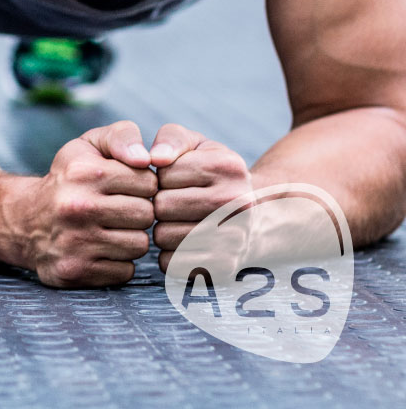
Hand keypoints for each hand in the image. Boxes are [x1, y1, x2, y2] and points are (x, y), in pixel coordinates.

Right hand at [22, 119, 155, 287]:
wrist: (23, 218)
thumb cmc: (68, 178)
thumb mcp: (88, 145)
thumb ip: (123, 136)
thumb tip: (146, 158)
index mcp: (84, 172)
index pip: (148, 182)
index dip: (142, 184)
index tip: (126, 186)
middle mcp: (79, 207)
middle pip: (146, 215)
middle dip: (138, 211)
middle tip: (119, 208)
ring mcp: (77, 242)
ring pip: (139, 245)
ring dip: (130, 237)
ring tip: (110, 228)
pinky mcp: (77, 271)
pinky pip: (125, 272)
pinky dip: (118, 262)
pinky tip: (100, 248)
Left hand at [150, 123, 252, 271]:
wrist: (253, 215)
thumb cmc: (211, 173)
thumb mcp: (195, 144)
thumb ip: (170, 139)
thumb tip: (154, 158)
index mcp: (228, 166)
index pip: (164, 173)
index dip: (160, 176)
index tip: (174, 179)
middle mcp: (237, 203)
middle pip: (162, 206)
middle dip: (158, 202)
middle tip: (172, 202)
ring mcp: (234, 239)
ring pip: (163, 236)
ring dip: (160, 228)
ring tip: (177, 221)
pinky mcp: (224, 268)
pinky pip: (171, 263)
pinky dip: (168, 253)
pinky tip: (182, 242)